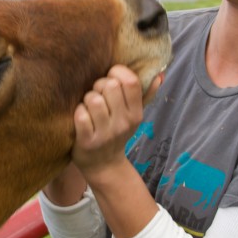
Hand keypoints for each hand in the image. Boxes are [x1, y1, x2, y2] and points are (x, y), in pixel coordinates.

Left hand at [72, 65, 157, 181]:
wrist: (104, 165)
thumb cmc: (117, 133)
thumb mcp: (134, 116)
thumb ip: (146, 94)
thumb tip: (159, 75)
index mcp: (136, 114)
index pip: (131, 81)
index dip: (117, 72)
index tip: (111, 77)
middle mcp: (123, 123)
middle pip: (110, 86)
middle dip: (99, 85)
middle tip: (98, 94)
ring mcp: (106, 133)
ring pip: (93, 99)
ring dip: (87, 99)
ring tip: (89, 106)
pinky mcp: (88, 141)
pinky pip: (81, 115)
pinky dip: (78, 112)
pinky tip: (82, 117)